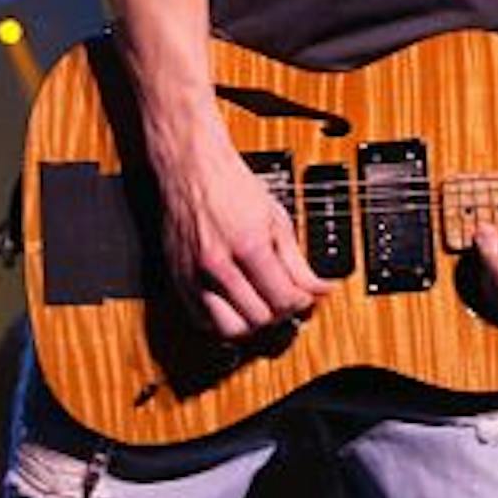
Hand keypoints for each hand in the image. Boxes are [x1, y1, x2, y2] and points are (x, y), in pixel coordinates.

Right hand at [154, 127, 331, 339]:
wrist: (191, 168)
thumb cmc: (230, 185)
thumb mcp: (275, 217)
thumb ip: (297, 260)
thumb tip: (319, 288)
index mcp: (247, 245)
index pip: (282, 299)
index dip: (300, 302)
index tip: (303, 296)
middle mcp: (217, 264)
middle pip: (258, 318)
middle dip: (278, 313)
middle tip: (285, 300)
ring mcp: (194, 275)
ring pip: (229, 329)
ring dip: (251, 324)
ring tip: (261, 307)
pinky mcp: (179, 280)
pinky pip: (202, 321)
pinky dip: (223, 321)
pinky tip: (235, 305)